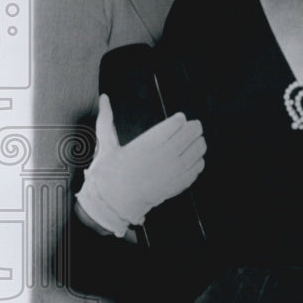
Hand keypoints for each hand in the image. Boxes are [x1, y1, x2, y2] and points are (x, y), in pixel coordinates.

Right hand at [77, 94, 205, 235]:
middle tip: (194, 126)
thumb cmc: (108, 175)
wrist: (114, 203)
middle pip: (189, 134)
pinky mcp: (178, 184)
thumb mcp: (105, 145)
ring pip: (197, 150)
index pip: (173, 124)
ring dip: (198, 142)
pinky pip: (196, 168)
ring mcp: (173, 171)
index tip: (179, 118)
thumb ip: (106, 119)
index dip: (179, 119)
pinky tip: (195, 158)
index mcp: (147, 144)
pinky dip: (198, 160)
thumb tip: (104, 98)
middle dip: (193, 127)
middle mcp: (163, 156)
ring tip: (196, 139)